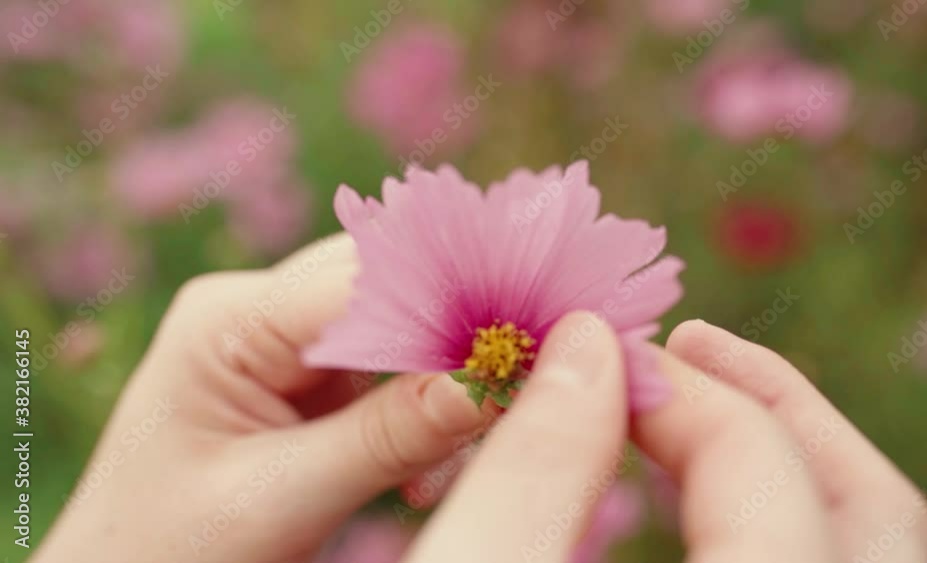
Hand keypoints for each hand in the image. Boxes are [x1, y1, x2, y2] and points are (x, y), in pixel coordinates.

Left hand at [34, 234, 495, 562]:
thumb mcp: (278, 499)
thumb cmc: (166, 549)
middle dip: (463, 331)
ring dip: (449, 381)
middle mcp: (260, 313)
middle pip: (392, 287)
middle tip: (529, 377)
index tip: (533, 328)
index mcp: (229, 320)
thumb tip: (495, 379)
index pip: (365, 277)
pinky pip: (394, 375)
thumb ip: (390, 435)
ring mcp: (287, 346)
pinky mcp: (310, 384)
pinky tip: (425, 480)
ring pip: (403, 329)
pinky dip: (428, 415)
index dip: (455, 295)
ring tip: (468, 451)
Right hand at [405, 319, 926, 562]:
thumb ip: (532, 471)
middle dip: (774, 406)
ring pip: (868, 546)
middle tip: (685, 344)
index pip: (765, 483)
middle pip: (872, 515)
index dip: (683, 396)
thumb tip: (588, 343)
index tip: (596, 352)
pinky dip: (780, 513)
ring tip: (701, 397)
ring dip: (788, 455)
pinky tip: (708, 492)